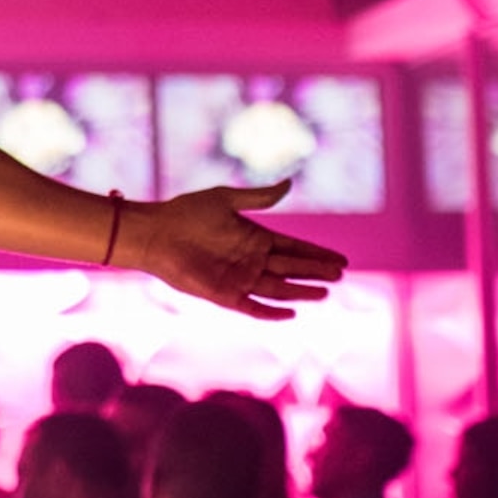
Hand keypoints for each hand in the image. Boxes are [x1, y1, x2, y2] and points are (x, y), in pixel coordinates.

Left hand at [128, 181, 346, 319]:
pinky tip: (291, 313)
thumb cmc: (187, 212)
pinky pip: (252, 306)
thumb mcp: (226, 200)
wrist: (155, 233)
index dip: (317, 254)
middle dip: (316, 272)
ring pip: (279, 288)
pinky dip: (271, 312)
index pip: (295, 248)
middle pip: (292, 268)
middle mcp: (252, 260)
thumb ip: (259, 197)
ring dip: (301, 291)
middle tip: (340, 274)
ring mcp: (239, 278)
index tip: (341, 259)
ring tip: (325, 291)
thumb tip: (289, 184)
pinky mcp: (224, 295)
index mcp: (256, 238)